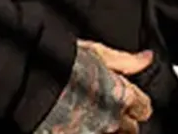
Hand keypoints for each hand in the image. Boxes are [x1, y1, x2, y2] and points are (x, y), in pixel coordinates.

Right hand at [34, 41, 152, 133]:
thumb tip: (147, 57)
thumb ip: (125, 60)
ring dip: (103, 127)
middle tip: (102, 105)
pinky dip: (83, 130)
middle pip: (130, 129)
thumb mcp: (95, 52)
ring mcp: (94, 133)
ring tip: (86, 114)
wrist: (30, 78)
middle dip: (120, 119)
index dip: (134, 101)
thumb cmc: (61, 60)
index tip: (123, 96)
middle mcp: (112, 119)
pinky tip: (74, 122)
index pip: (144, 107)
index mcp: (121, 95)